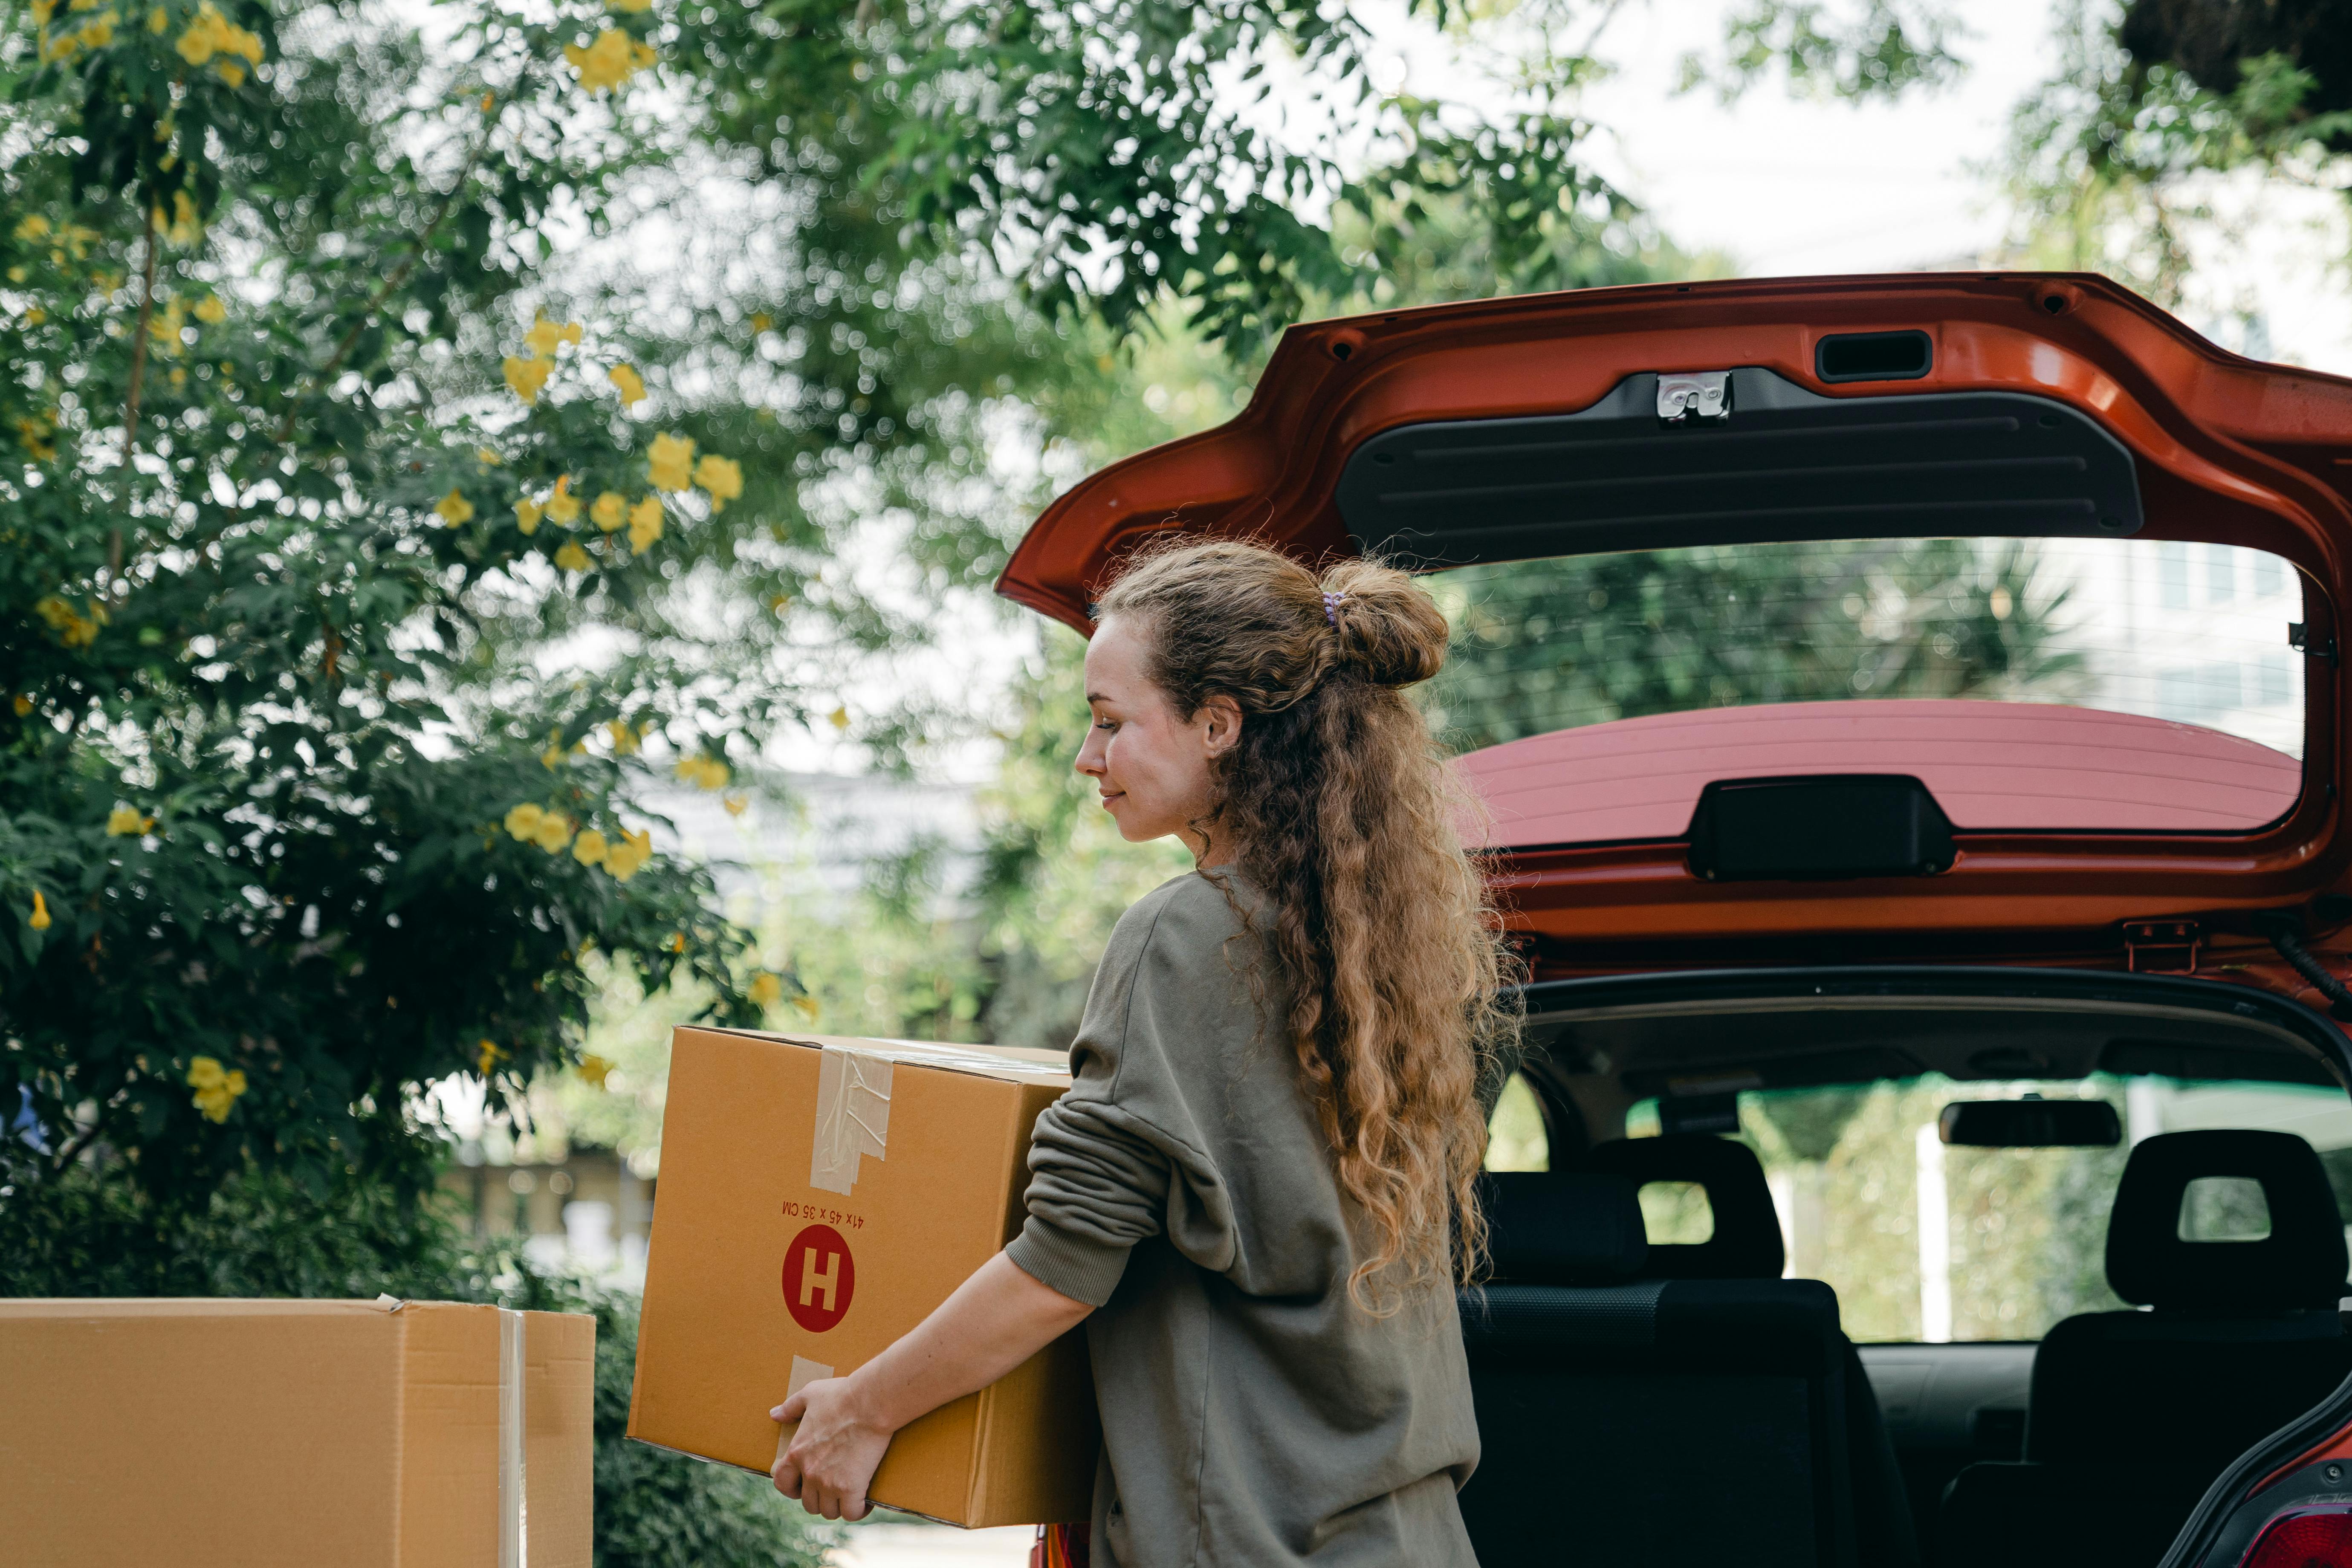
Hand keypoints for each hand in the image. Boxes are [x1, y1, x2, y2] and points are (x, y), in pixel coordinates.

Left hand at [769, 1375, 891, 1521]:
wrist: (870, 1403)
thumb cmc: (841, 1396)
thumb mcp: (810, 1394)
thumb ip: (791, 1407)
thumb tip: (774, 1414)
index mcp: (797, 1452)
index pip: (782, 1483)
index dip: (790, 1489)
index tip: (801, 1487)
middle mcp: (809, 1472)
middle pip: (808, 1503)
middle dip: (819, 1499)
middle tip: (832, 1490)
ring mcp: (830, 1483)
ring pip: (829, 1511)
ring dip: (838, 1506)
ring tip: (848, 1497)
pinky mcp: (851, 1488)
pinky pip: (851, 1513)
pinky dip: (858, 1511)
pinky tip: (864, 1502)